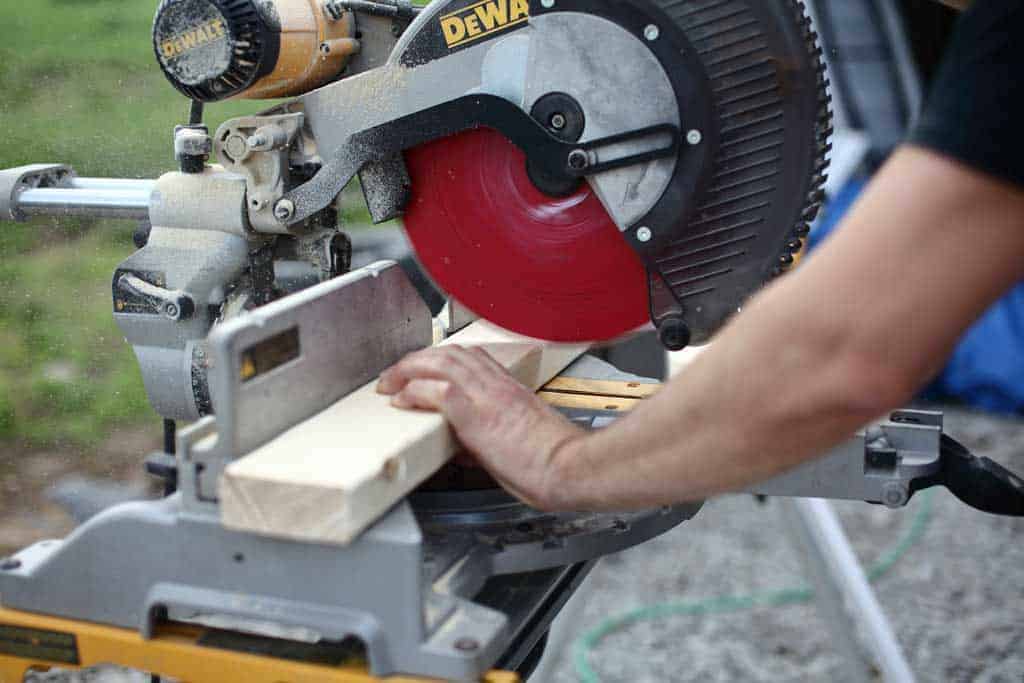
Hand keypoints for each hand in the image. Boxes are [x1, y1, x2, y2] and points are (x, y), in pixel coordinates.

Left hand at [376, 345, 584, 509]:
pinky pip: (436, 391)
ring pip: (439, 363)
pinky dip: (414, 391)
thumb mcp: (520, 440)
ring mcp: (485, 396)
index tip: (424, 369)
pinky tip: (401, 399)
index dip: (441, 358)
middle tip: (396, 373)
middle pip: (449, 353)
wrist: (569, 466)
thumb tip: (465, 448)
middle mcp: (497, 385)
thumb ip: (490, 437)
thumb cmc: (554, 460)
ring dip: (408, 369)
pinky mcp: (475, 414)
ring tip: (390, 382)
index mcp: (510, 389)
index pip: (471, 357)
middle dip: (417, 359)